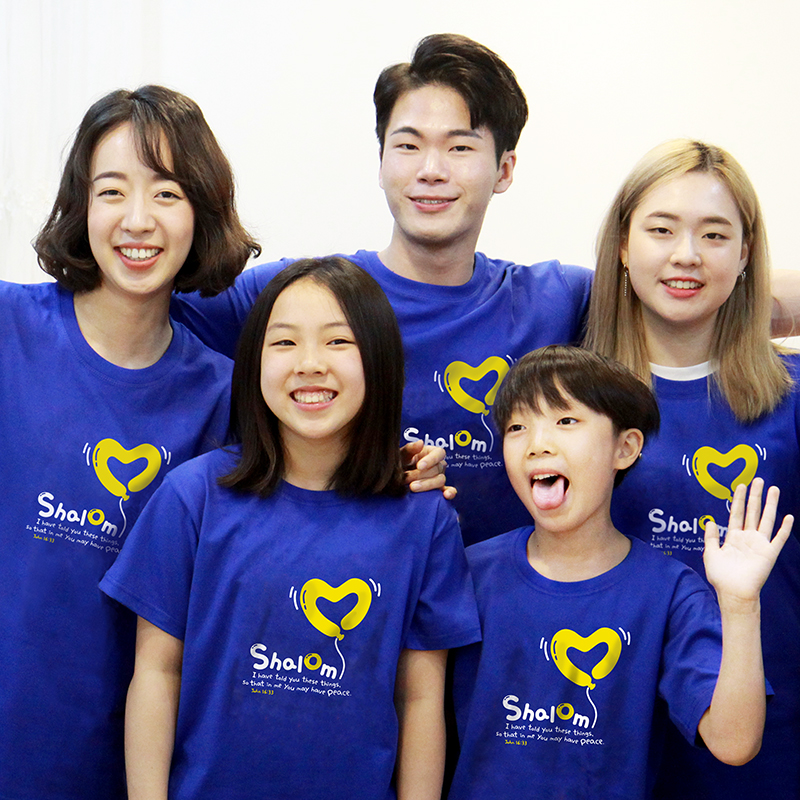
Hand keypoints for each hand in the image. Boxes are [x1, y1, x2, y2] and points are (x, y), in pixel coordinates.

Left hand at [400, 441, 456, 499]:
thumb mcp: (402, 454)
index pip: (438, 453)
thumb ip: (410, 449)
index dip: (431, 459)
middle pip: (437, 469)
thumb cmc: (400, 463)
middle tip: (407, 479)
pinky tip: (446, 496)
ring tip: (412, 487)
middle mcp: (438, 465)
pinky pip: (449, 491)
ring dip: (427, 485)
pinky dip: (450, 493)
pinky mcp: (440, 489)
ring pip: (440, 480)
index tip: (419, 466)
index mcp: (431, 452)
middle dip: (420, 475)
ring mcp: (440, 477)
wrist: (396, 477)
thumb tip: (420, 443)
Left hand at [703, 478, 792, 607]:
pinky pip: (778, 538)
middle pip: (752, 512)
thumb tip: (710, 520)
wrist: (733, 592)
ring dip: (770, 504)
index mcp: (733, 537)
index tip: (741, 485)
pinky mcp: (769, 553)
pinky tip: (788, 516)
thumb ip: (710, 537)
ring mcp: (759, 544)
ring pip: (766, 519)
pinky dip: (784, 528)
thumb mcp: (710, 553)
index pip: (737, 514)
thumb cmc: (720, 576)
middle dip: (755, 496)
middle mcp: (747, 538)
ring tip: (774, 489)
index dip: (739, 500)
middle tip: (759, 479)